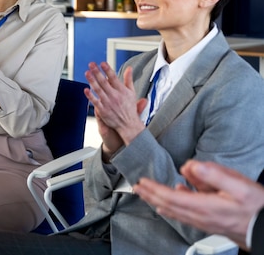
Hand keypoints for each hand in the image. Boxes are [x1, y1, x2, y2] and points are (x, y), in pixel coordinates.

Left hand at [84, 63, 144, 145]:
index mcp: (122, 90)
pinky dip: (90, 96)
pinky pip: (95, 101)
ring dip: (92, 81)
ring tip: (87, 73)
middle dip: (97, 72)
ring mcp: (108, 103)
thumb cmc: (129, 108)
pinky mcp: (103, 110)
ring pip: (98, 90)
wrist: (128, 124)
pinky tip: (86, 89)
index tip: (102, 63)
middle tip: (91, 65)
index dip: (107, 70)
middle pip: (104, 82)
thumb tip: (129, 68)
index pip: (114, 78)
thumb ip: (128, 79)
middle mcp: (115, 96)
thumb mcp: (131, 92)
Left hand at [134, 160, 263, 249]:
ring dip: (157, 201)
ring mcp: (204, 222)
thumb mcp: (239, 186)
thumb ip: (213, 174)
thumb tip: (189, 166)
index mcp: (204, 206)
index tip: (142, 181)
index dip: (153, 189)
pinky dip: (173, 207)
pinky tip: (172, 200)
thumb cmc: (257, 208)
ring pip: (174, 212)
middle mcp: (200, 217)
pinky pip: (185, 215)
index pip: (170, 197)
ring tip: (146, 194)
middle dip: (150, 195)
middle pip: (167, 205)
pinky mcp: (209, 223)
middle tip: (136, 187)